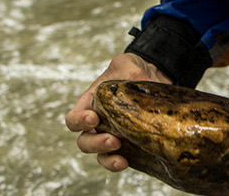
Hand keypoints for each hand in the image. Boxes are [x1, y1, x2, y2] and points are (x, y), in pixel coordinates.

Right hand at [64, 52, 171, 171]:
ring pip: (100, 155)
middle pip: (84, 142)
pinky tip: (128, 162)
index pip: (73, 119)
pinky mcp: (130, 147)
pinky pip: (120, 160)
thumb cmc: (133, 69)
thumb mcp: (127, 64)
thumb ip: (128, 72)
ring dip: (107, 158)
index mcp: (90, 105)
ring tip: (121, 158)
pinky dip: (120, 164)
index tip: (93, 118)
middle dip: (95, 144)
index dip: (79, 122)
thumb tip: (138, 83)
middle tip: (113, 140)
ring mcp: (113, 137)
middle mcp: (98, 124)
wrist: (155, 79)